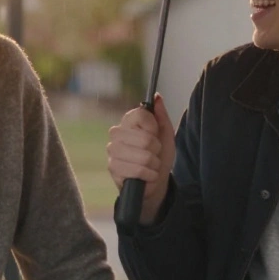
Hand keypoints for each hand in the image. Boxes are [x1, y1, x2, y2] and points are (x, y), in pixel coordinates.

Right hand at [106, 93, 176, 225]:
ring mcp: (113, 151)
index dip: (154, 127)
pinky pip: (138, 170)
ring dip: (153, 164)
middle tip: (154, 154)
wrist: (155, 183)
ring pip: (143, 155)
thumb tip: (157, 96)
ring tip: (151, 165)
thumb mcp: (166, 135)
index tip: (156, 135)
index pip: (141, 114)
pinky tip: (147, 175)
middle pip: (145, 138)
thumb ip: (161, 116)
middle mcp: (116, 133)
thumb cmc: (159, 157)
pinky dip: (149, 175)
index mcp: (128, 121)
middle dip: (156, 150)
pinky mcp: (113, 168)